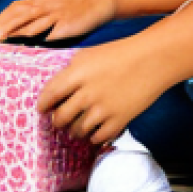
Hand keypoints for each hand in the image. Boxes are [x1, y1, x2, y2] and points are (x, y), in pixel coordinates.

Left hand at [0, 0, 115, 43]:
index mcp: (32, 2)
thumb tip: (13, 34)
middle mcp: (39, 4)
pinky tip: (24, 37)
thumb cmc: (71, 8)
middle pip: (11, 16)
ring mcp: (52, 11)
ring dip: (8, 29)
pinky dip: (35, 30)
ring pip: (26, 19)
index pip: (7, 14)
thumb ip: (30, 22)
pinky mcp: (65, 19)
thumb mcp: (47, 11)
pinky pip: (48, 25)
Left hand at [36, 39, 167, 144]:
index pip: (50, 95)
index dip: (43, 105)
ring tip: (74, 129)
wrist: (151, 60)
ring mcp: (103, 109)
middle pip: (61, 116)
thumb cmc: (118, 53)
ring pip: (78, 130)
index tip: (42, 109)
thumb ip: (70, 71)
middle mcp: (86, 93)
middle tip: (58, 121)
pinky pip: (98, 137)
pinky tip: (93, 133)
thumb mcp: (86, 55)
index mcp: (75, 74)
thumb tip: (58, 87)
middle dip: (57, 121)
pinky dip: (93, 137)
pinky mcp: (119, 120)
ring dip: (74, 131)